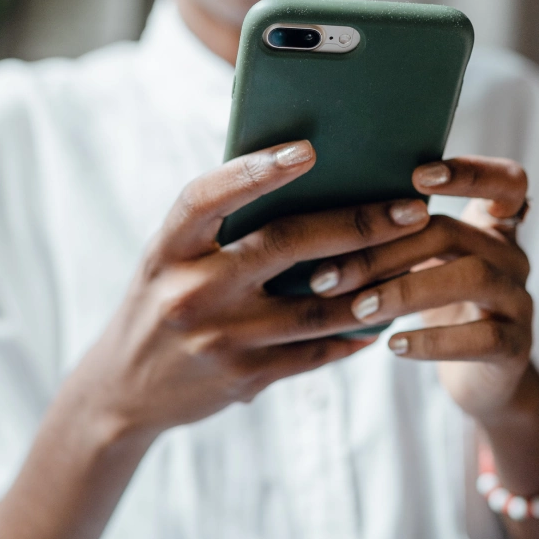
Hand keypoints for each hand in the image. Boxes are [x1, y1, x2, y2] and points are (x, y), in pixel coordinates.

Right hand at [75, 140, 431, 439]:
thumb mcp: (170, 257)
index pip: (208, 198)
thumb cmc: (161, 300)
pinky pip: (314, 352)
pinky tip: (383, 315)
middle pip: (284, 246)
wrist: (122, 389)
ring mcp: (218, 340)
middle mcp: (190, 292)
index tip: (308, 149)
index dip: (255, 170)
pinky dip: (353, 332)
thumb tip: (305, 181)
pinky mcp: (243, 378)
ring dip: (374, 283)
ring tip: (416, 259)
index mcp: (168, 249)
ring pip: (315, 306)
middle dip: (357, 224)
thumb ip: (220, 227)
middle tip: (411, 209)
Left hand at [307, 156, 533, 422]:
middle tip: (329, 275)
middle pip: (453, 233)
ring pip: (472, 277)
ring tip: (359, 309)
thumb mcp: (422, 262)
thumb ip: (396, 233)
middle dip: (385, 250)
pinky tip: (393, 345)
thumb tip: (317, 211)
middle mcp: (511, 255)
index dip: (470, 173)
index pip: (505, 181)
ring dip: (406, 290)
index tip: (417, 175)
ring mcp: (520, 300)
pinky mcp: (517, 347)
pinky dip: (433, 341)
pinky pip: (482, 338)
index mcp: (491, 225)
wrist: (480, 378)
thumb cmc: (436, 305)